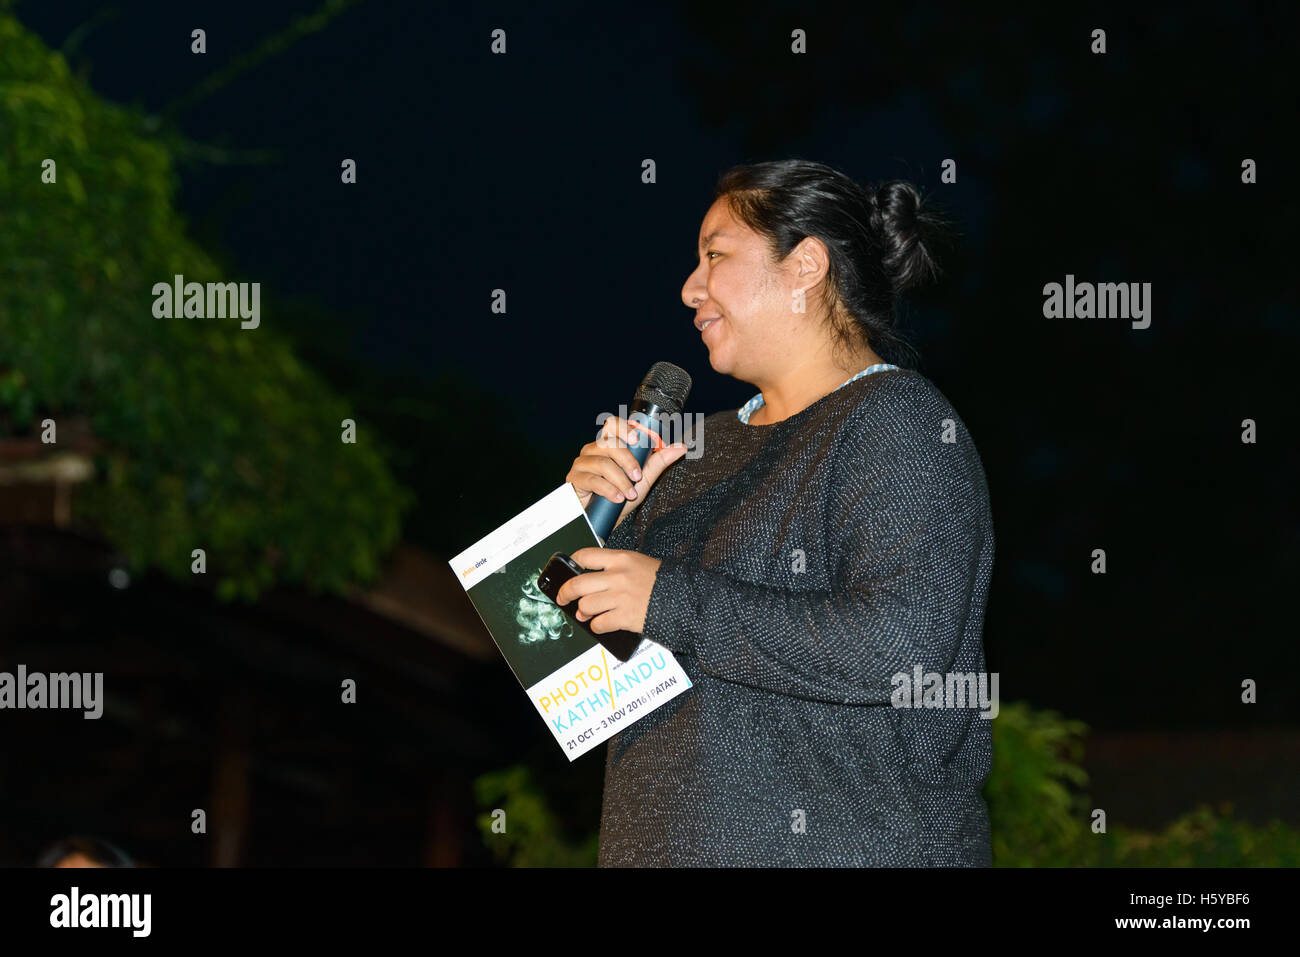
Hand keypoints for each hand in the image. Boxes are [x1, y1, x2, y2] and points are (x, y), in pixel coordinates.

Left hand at [554, 547, 661, 634]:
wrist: (685, 599)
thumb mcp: (640, 563)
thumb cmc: (663, 582)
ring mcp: (620, 597)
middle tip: (563, 598)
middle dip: (566, 593)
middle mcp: (617, 576)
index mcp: (621, 559)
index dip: (572, 563)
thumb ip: (615, 569)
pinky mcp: (624, 617)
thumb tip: (592, 583)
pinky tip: (601, 624)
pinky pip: (599, 623)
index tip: (569, 571)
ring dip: (583, 612)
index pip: (585, 556)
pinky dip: (597, 626)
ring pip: (586, 605)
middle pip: (578, 583)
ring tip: (586, 614)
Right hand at [565, 416, 686, 527]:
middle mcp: (592, 450)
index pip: (612, 425)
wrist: (600, 520)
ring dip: (620, 480)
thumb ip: (659, 461)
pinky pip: (592, 479)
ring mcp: (581, 464)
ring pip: (602, 463)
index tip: (636, 439)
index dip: (624, 427)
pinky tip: (617, 498)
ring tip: (629, 494)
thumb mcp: (643, 479)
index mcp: (608, 445)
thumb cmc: (619, 496)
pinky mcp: (574, 479)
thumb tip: (680, 447)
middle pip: (609, 443)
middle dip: (627, 461)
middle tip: (638, 477)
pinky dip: (608, 489)